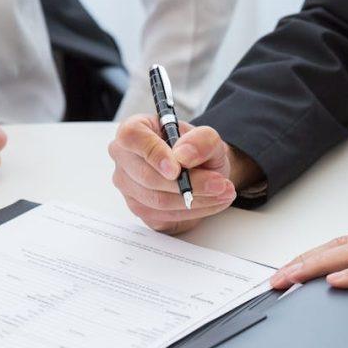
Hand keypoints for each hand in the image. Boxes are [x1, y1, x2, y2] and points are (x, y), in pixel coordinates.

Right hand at [108, 115, 260, 233]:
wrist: (203, 170)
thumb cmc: (196, 150)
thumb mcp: (208, 138)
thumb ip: (200, 140)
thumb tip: (184, 156)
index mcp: (134, 131)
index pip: (131, 137)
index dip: (154, 153)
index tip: (177, 168)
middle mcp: (125, 159)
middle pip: (147, 176)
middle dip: (189, 183)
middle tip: (220, 183)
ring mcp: (128, 187)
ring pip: (158, 201)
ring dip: (196, 200)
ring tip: (223, 192)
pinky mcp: (140, 210)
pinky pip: (164, 216)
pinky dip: (193, 212)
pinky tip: (211, 202)